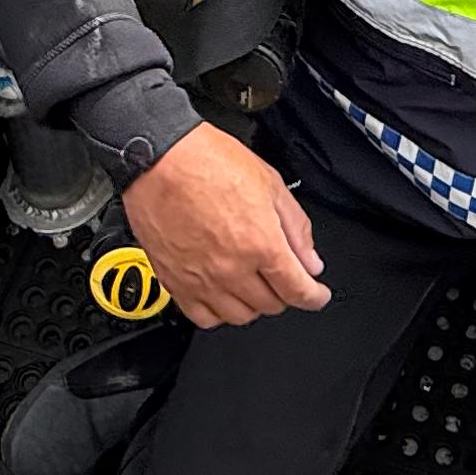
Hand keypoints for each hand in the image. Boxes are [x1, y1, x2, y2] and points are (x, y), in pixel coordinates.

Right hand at [126, 123, 330, 326]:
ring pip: (240, 316)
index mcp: (261, 243)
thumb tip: (310, 260)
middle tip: (284, 277)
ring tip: (255, 284)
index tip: (317, 296)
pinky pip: (203, 317)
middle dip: (285, 293)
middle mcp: (232, 268)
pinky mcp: (174, 282)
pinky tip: (223, 295)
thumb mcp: (269, 183)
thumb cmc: (207, 160)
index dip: (314, 297)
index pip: (298, 290)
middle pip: (271, 305)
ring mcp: (201, 279)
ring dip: (254, 305)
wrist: (158, 157)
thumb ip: (296, 227)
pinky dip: (219, 313)